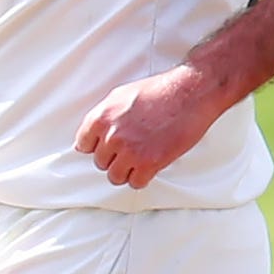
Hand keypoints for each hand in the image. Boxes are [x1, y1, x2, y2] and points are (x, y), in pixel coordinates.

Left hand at [76, 65, 233, 189]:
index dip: (98, 147)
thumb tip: (91, 135)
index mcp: (102, 117)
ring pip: (115, 176)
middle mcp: (112, 135)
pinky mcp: (149, 163)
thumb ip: (104, 117)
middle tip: (131, 149)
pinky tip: (151, 166)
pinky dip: (143, 178)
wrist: (190, 93)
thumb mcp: (122, 95)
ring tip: (140, 160)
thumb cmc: (161, 90)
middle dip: (115, 158)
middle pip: (101, 162)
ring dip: (127, 171)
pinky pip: (136, 183)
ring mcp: (130, 151)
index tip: (107, 148)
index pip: (83, 144)